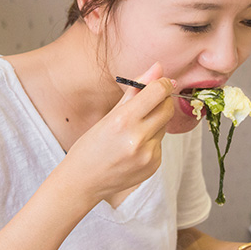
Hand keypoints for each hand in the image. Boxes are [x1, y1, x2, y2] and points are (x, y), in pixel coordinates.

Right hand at [61, 62, 174, 202]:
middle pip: (167, 107)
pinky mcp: (154, 165)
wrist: (83, 182)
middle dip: (162, 101)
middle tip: (148, 104)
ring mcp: (148, 155)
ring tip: (133, 132)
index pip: (158, 92)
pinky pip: (161, 143)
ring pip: (165, 126)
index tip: (161, 82)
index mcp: (123, 121)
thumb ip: (136, 90)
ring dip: (155, 122)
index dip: (163, 83)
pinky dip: (151, 141)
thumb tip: (158, 68)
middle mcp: (138, 138)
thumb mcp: (109, 114)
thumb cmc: (91, 145)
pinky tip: (133, 148)